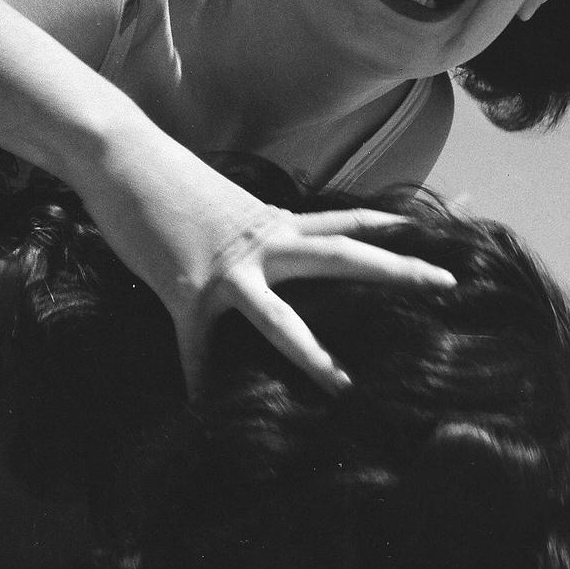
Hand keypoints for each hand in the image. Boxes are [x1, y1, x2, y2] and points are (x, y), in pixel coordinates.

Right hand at [174, 200, 457, 396]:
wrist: (123, 159)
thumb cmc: (169, 181)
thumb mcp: (225, 203)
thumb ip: (252, 231)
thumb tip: (264, 248)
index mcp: (273, 223)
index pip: (343, 223)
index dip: (388, 227)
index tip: (429, 235)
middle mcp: (263, 245)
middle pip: (341, 257)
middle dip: (395, 271)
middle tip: (446, 282)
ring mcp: (226, 271)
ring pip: (278, 318)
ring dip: (311, 354)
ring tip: (344, 387)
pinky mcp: (186, 291)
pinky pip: (197, 349)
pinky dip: (200, 380)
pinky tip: (205, 409)